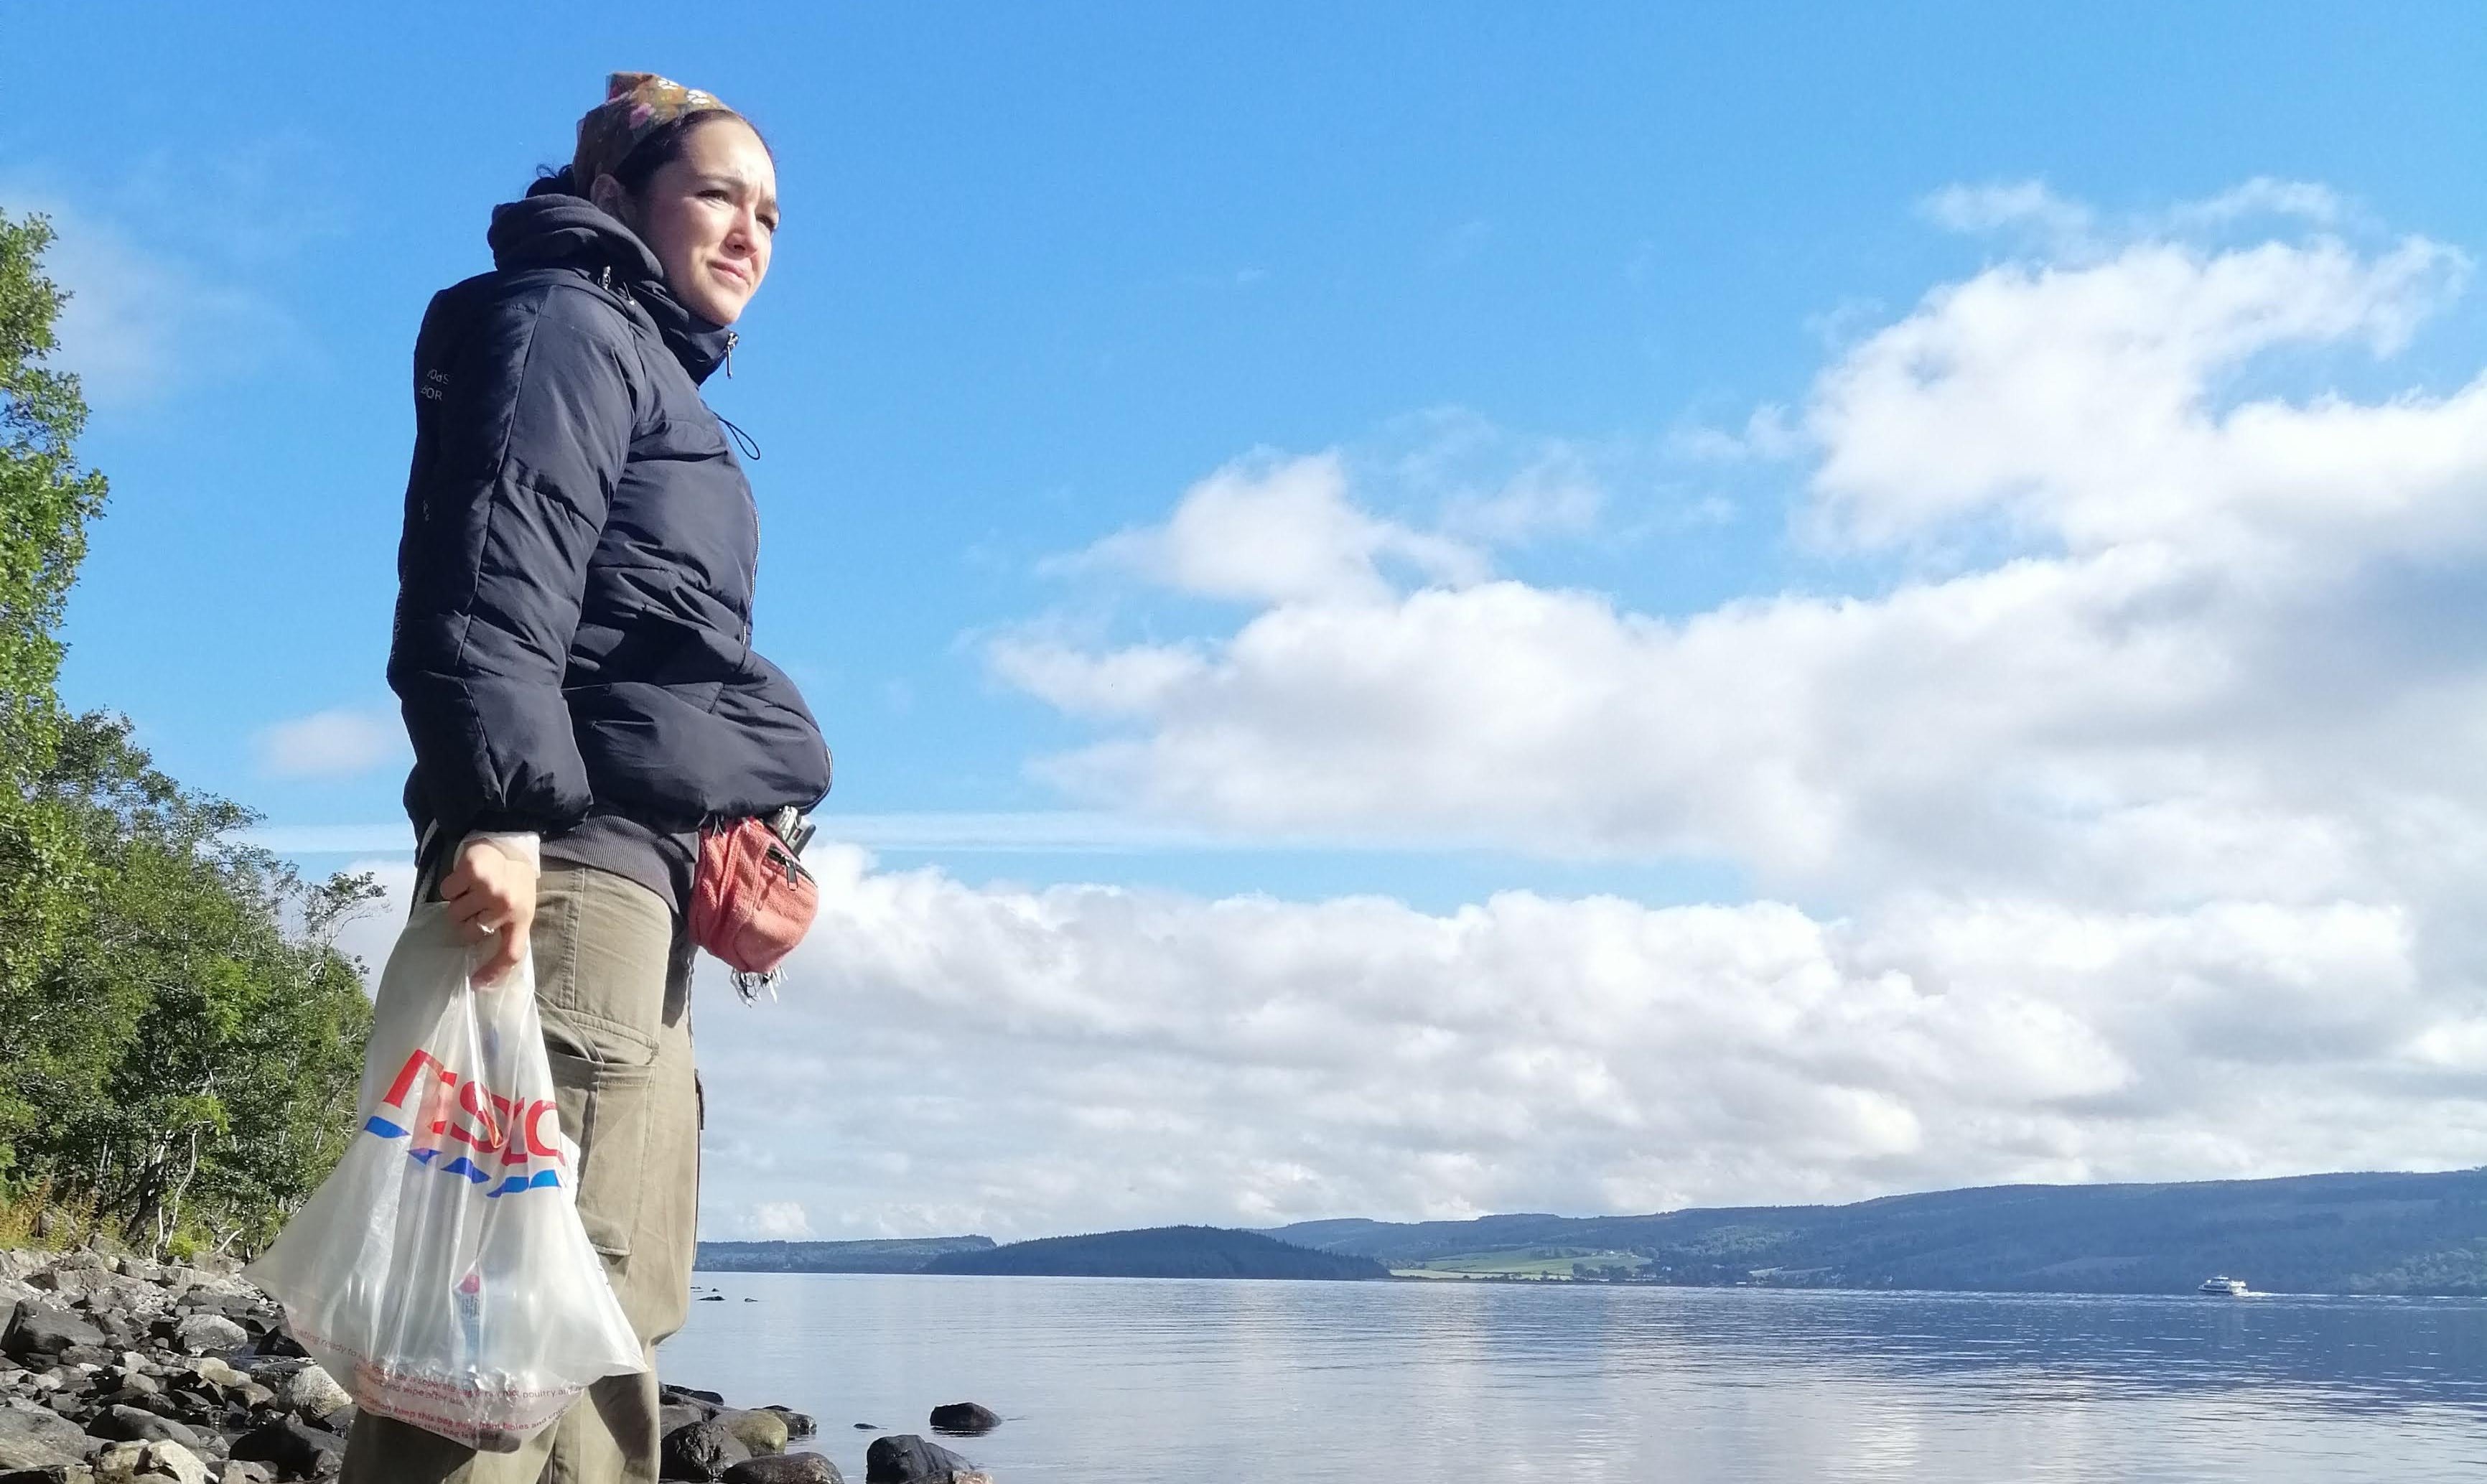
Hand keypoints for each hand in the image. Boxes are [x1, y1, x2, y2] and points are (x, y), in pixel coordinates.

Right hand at [440, 836, 539, 986]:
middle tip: (476, 907)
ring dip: (459, 904)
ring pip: (455, 913)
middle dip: (467, 923)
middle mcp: (505, 905)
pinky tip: (466, 879)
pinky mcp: (471, 871)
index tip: (476, 982)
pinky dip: (452, 887)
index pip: (510, 954)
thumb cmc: (515, 882)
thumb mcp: (521, 908)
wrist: (511, 845)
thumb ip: (506, 932)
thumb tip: (483, 967)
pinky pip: (447, 892)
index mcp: (521, 918)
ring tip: (472, 891)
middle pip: (469, 933)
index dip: (493, 972)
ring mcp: (488, 888)